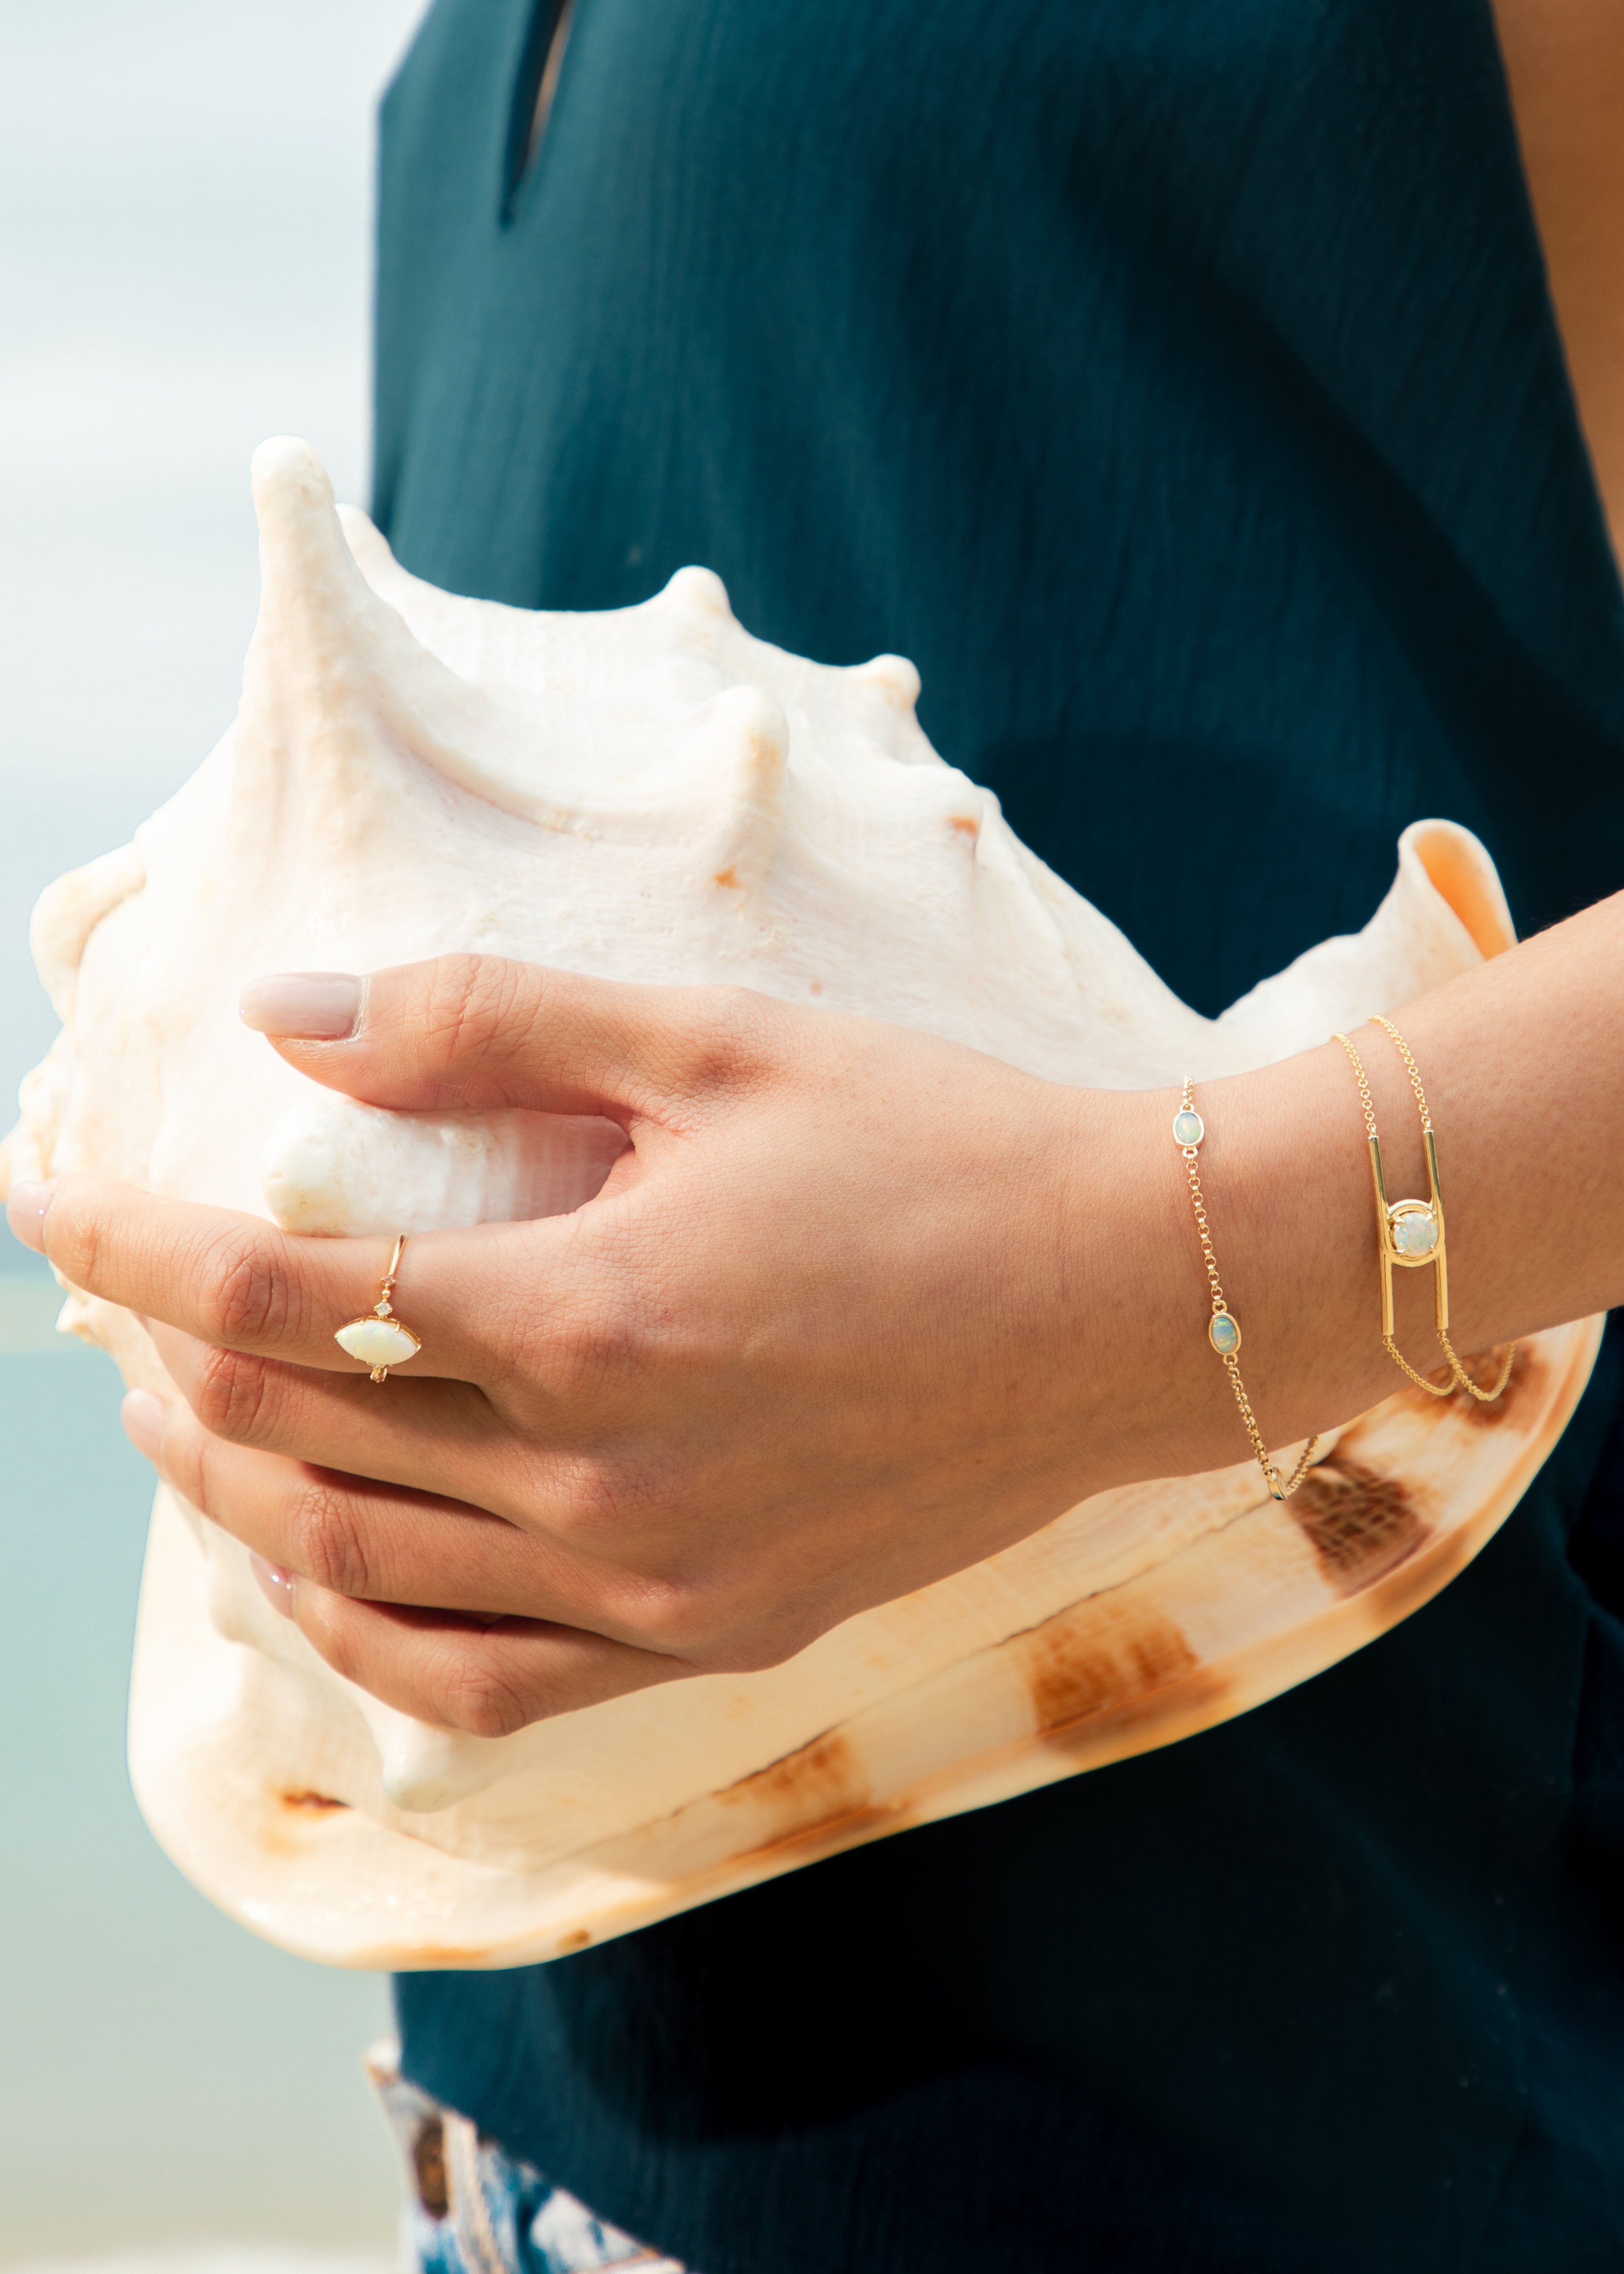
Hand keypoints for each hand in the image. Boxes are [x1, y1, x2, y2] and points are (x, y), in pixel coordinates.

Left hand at [18, 958, 1154, 1734]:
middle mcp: (604, 1481)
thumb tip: (289, 1016)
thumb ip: (485, 1026)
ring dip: (234, 1499)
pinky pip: (478, 1680)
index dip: (128, 1244)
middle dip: (165, 1365)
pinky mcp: (713, 1636)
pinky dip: (364, 1627)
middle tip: (119, 1301)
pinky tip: (324, 1566)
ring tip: (183, 1428)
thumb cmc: (933, 1147)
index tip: (50, 1197)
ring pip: (359, 1574)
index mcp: (590, 1318)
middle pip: (296, 1438)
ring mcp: (658, 1585)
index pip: (273, 1296)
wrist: (1126, 1298)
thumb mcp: (711, 1043)